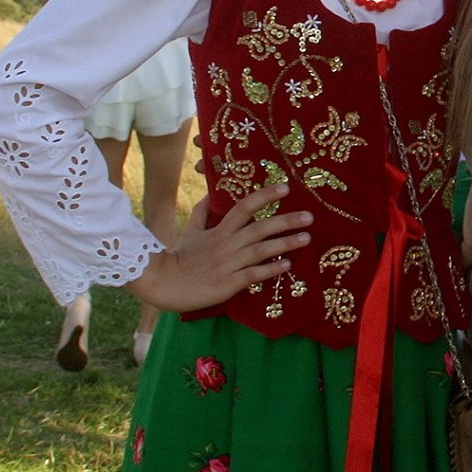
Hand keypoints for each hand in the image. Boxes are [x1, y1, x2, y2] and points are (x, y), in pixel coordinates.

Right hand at [128, 184, 312, 312]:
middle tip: (309, 217)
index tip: (285, 187)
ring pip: (262, 251)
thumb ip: (202, 212)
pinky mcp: (228, 284)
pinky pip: (254, 275)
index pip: (244, 207)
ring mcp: (228, 264)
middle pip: (260, 228)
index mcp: (219, 230)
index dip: (265, 196)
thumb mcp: (191, 231)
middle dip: (286, 221)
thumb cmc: (179, 257)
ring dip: (286, 244)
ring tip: (306, 238)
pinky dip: (271, 269)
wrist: (162, 282)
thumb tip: (209, 193)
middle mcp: (226, 244)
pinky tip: (287, 265)